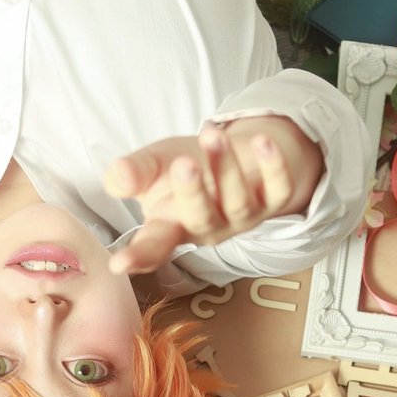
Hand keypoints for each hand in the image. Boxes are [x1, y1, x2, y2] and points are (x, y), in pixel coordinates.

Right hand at [103, 116, 323, 274]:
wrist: (229, 154)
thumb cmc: (183, 168)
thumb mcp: (151, 165)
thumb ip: (131, 173)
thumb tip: (118, 177)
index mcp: (171, 226)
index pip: (152, 246)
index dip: (138, 256)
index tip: (120, 263)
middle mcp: (207, 229)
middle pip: (200, 221)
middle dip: (192, 194)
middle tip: (182, 164)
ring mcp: (242, 218)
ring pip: (237, 203)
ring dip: (225, 167)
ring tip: (210, 133)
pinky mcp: (273, 201)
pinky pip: (279, 189)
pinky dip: (273, 166)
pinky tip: (262, 141)